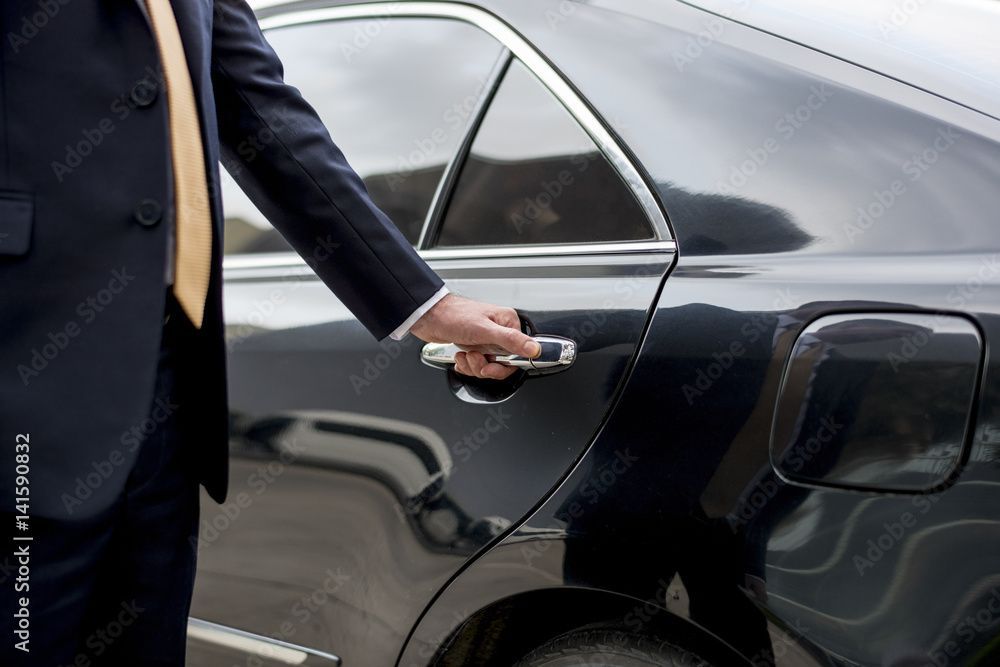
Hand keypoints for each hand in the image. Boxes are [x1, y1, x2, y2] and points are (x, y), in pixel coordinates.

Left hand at [410, 294, 539, 379]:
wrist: (427, 317)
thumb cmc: (453, 316)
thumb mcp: (484, 330)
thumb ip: (511, 341)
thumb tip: (534, 349)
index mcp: (507, 323)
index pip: (519, 354)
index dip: (504, 366)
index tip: (491, 366)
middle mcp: (499, 331)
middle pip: (503, 363)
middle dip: (485, 366)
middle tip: (474, 358)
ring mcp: (486, 340)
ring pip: (488, 366)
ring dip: (474, 365)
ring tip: (464, 355)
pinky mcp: (474, 346)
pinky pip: (477, 365)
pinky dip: (467, 365)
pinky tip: (460, 356)